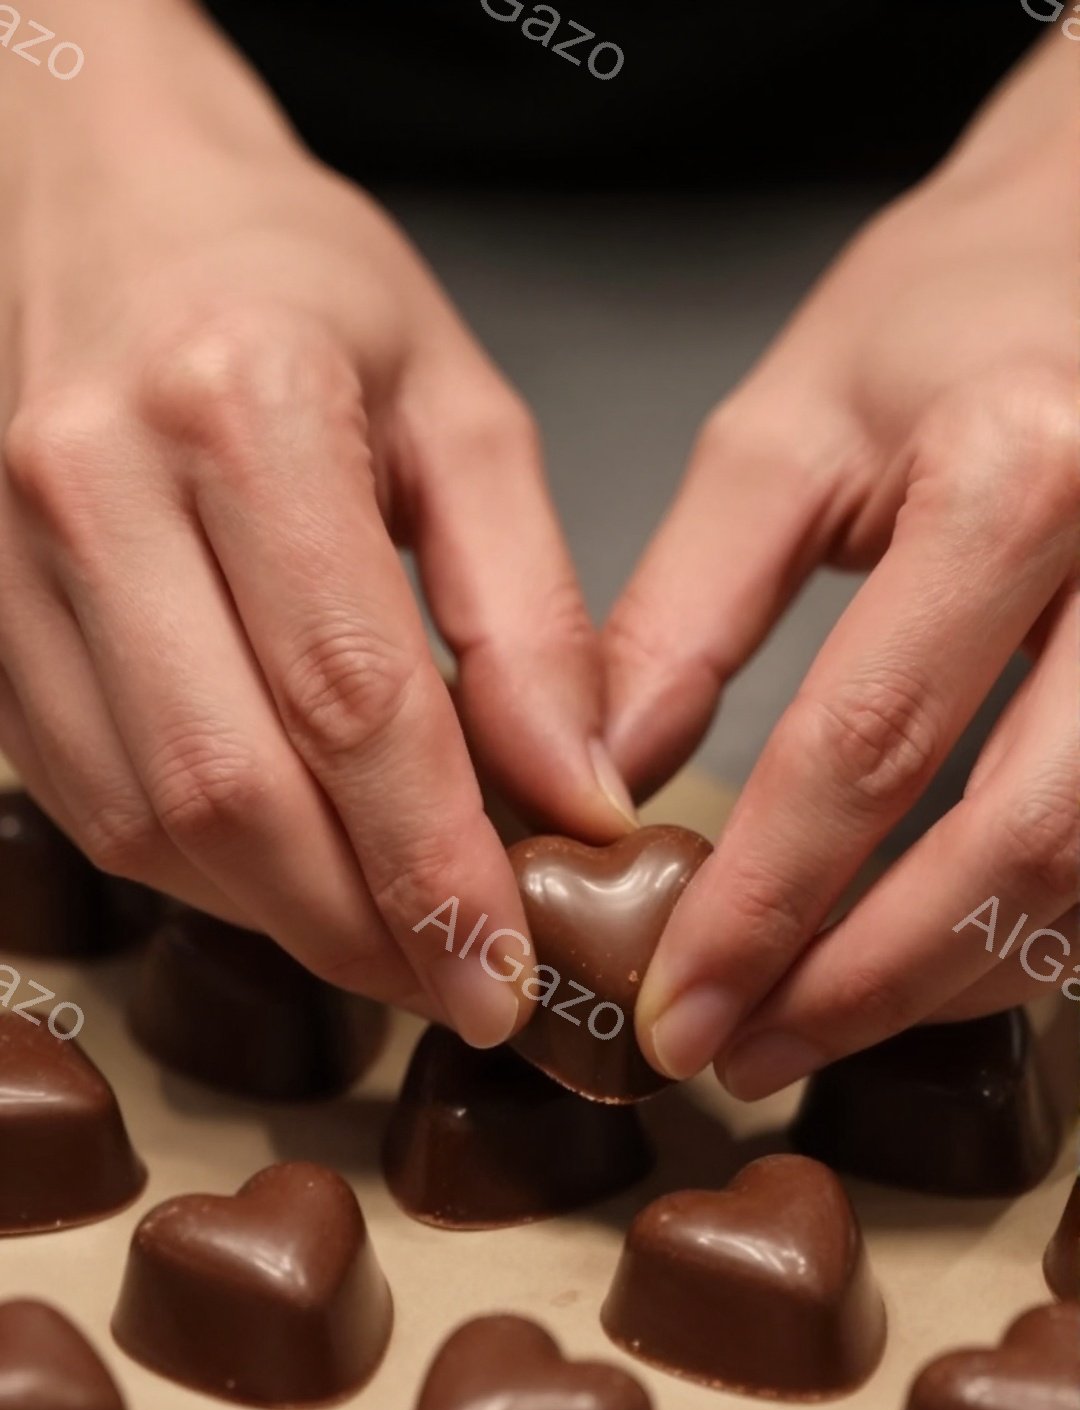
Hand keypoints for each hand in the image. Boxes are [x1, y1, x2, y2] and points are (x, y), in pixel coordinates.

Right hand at [0, 0, 631, 1044]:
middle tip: (457, 985)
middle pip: (232, 792)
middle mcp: (93, 489)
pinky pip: (90, 799)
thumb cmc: (293, 286)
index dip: (435, 867)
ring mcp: (7, 562)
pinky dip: (202, 869)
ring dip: (281, 915)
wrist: (99, 200)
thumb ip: (526, 608)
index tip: (506, 972)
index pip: (351, 702)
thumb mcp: (457, 408)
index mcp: (238, 411)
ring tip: (390, 935)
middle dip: (359, 927)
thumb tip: (576, 796)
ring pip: (146, 821)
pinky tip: (290, 871)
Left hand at [604, 38, 1078, 1096]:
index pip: (869, 747)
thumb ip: (685, 611)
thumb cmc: (953, 319)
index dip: (764, 907)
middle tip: (743, 1055)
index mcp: (1020, 476)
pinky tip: (930, 962)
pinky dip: (1029, 935)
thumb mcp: (791, 430)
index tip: (675, 1009)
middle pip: (1016, 849)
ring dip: (953, 983)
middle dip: (867, 986)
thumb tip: (595, 787)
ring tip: (816, 1026)